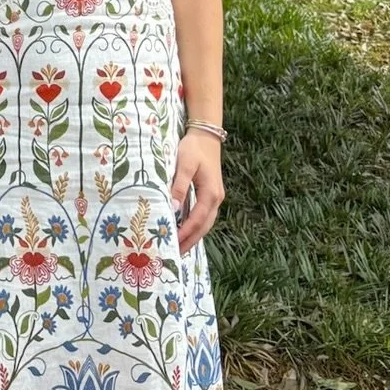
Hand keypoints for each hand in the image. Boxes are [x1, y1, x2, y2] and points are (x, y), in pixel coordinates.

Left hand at [170, 130, 224, 251]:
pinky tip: (185, 231)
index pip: (197, 219)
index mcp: (211, 193)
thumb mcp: (184, 164)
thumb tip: (174, 208)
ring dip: (194, 235)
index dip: (186, 233)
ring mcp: (215, 197)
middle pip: (204, 226)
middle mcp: (216, 198)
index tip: (173, 244)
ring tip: (180, 247)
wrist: (206, 135)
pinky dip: (195, 226)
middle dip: (191, 241)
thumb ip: (179, 186)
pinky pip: (204, 215)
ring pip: (205, 222)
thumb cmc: (193, 148)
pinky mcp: (210, 194)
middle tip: (176, 255)